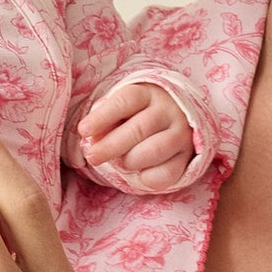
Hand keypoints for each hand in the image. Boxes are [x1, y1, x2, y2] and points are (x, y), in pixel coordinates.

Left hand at [76, 82, 195, 191]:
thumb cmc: (137, 115)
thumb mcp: (120, 110)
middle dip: (111, 146)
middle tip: (93, 157)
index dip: (103, 117)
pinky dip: (149, 178)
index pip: (125, 101)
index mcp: (147, 93)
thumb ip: (105, 120)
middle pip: (139, 128)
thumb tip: (93, 137)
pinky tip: (140, 174)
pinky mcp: (187, 156)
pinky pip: (167, 173)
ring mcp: (181, 133)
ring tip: (122, 163)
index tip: (84, 131)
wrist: (176, 118)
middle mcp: (168, 110)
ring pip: (155, 150)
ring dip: (131, 160)